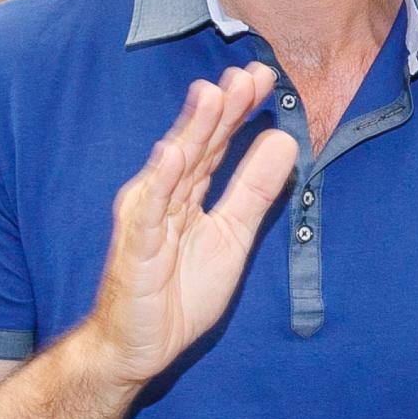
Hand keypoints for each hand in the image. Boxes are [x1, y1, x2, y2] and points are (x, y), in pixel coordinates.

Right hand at [90, 68, 296, 385]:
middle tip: (248, 73)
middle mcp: (164, 195)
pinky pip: (148, 213)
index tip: (266, 78)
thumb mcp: (232, 236)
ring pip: (172, 168)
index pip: (217, 143)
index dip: (239, 112)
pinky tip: (172, 157)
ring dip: (191, 131)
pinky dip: (159, 183)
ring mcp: (146, 218)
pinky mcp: (134, 247)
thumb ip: (254, 190)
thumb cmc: (180, 291)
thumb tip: (283, 140)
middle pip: (197, 144)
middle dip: (222, 108)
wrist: (139, 345)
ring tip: (212, 96)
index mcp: (188, 191)